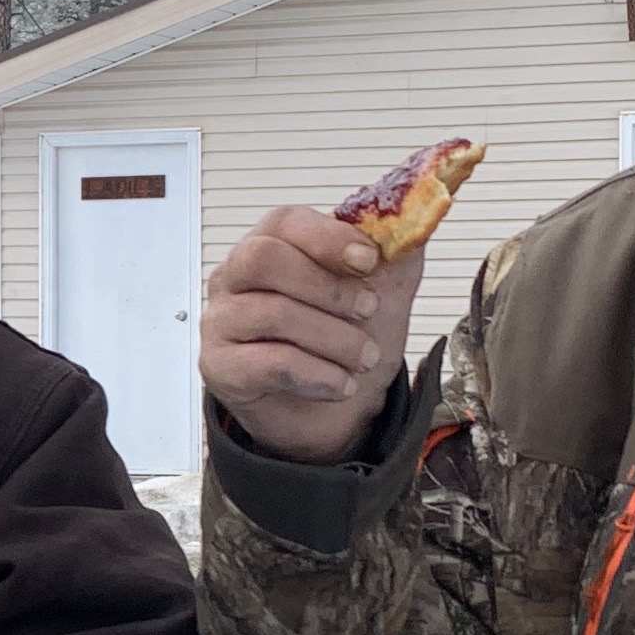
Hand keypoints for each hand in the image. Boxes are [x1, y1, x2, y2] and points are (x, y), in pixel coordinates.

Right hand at [201, 201, 432, 463]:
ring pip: (273, 314)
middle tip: (368, 310)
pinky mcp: (220, 367)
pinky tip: (342, 384)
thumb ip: (397, 253)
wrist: (334, 412)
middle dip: (328, 287)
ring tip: (365, 358)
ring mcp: (220, 322)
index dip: (327, 237)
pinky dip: (318, 375)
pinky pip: (269, 363)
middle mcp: (235, 279)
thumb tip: (414, 221)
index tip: (368, 259)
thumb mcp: (383, 291)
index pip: (284, 222)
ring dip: (334, 339)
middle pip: (264, 259)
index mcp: (271, 246)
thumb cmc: (344, 342)